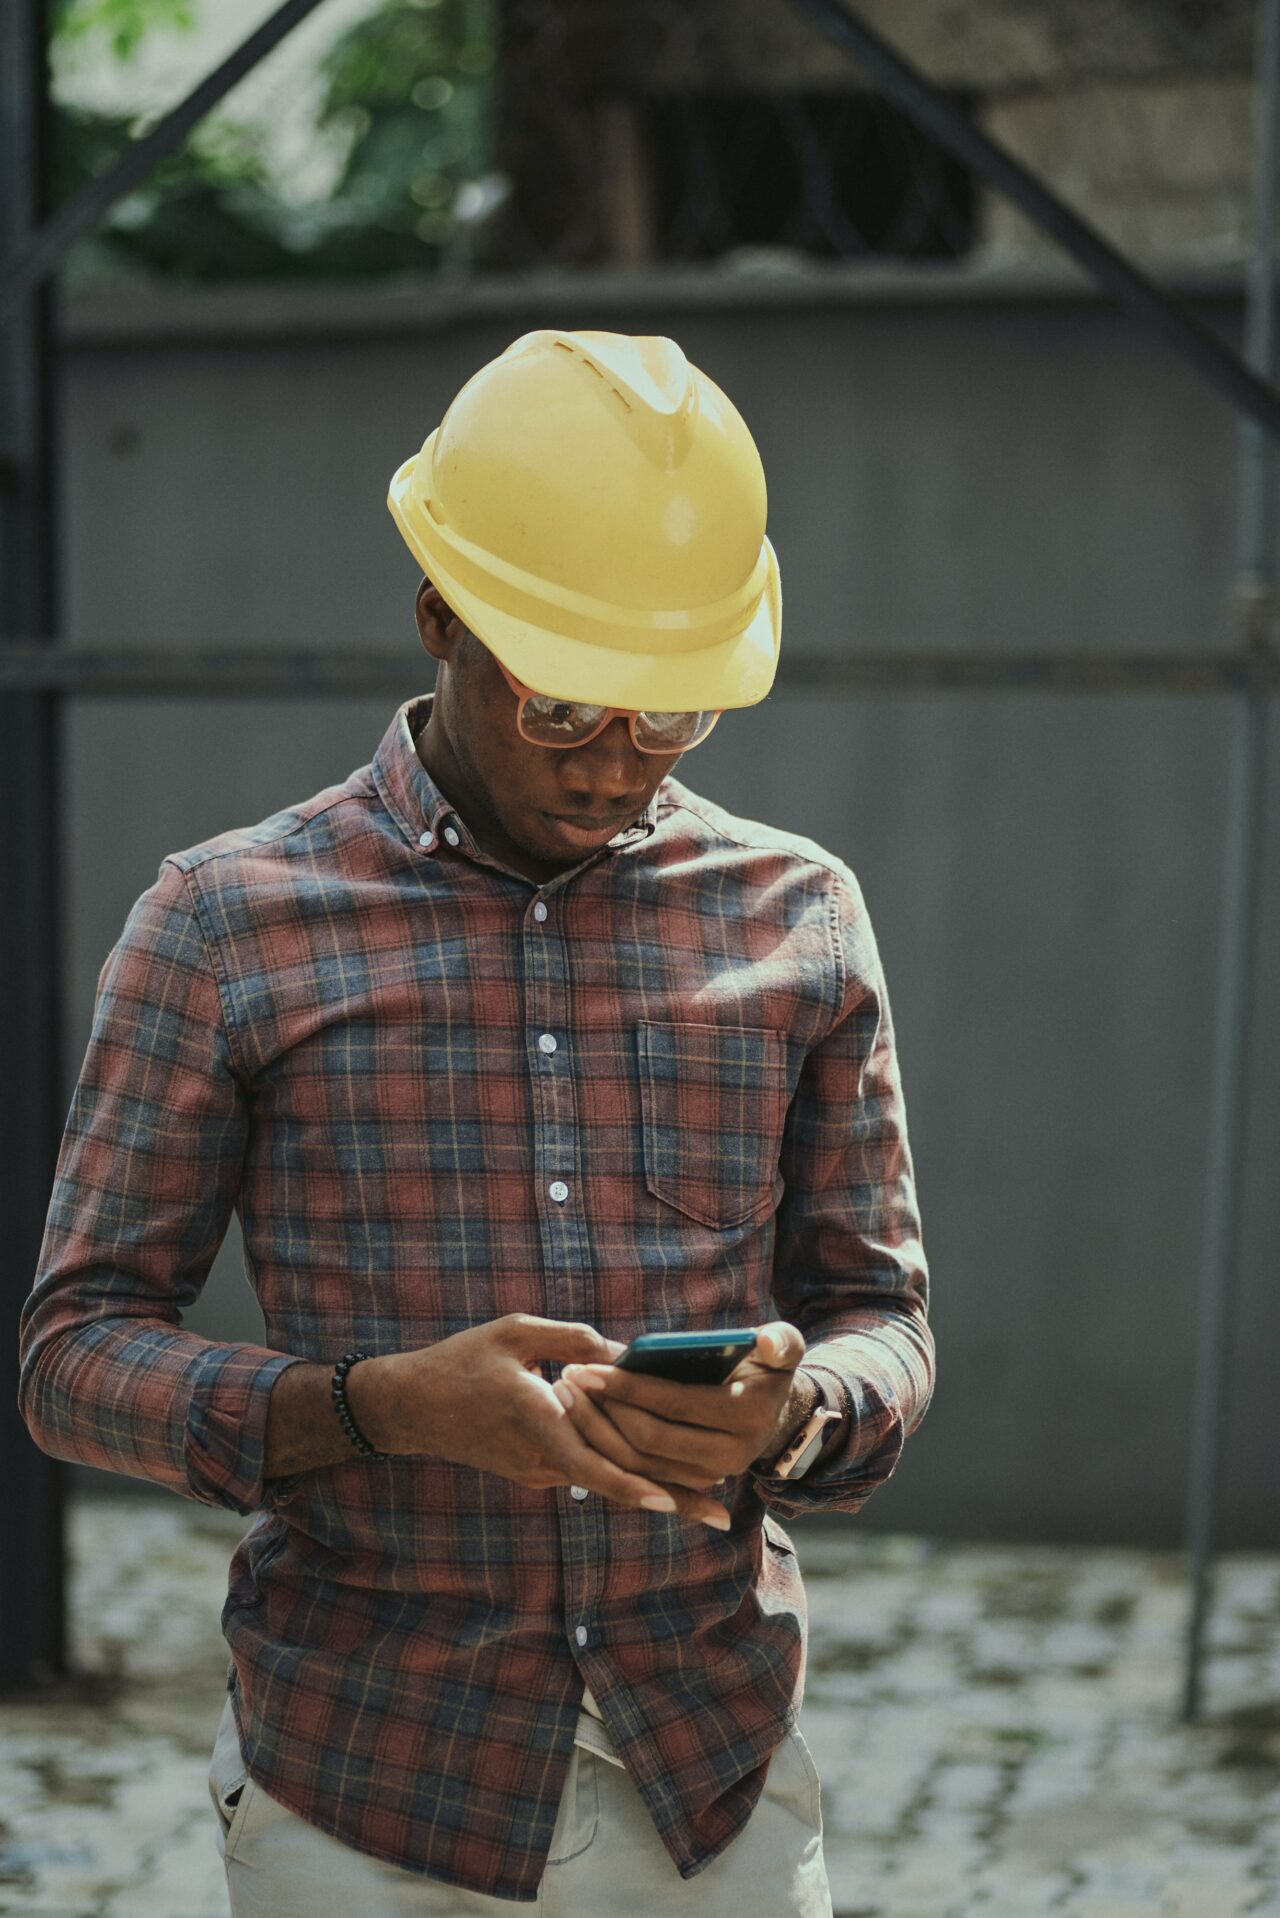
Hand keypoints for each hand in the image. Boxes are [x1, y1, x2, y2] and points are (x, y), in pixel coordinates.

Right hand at [367, 1314, 731, 1524]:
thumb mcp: (515, 1331)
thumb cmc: (462, 1360)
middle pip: (614, 1483)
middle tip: (722, 1519)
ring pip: (603, 1480)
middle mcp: (540, 1456)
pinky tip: (658, 1476)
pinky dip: (621, 1474)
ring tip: (705, 1505)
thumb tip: (623, 1353)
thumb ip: (571, 1338)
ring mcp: (537, 1471)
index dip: (631, 1485)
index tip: (672, 1502)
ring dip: (652, 1489)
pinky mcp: (534, 1472)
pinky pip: (585, 1473)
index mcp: (537, 1418)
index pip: (590, 1462)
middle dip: (671, 1499)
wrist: (411, 1406)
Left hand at [554, 1321, 810, 1518]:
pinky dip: (605, 1448)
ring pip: (637, 1463)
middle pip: (649, 1440)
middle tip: (567, 1377)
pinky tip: (579, 1417)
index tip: (586, 1367)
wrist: (774, 1413)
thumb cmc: (767, 1365)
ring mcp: (709, 1476)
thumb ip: (782, 1341)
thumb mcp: (783, 1347)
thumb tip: (766, 1341)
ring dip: (595, 1430)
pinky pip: (638, 1472)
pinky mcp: (689, 1483)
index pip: (674, 1404)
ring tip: (566, 1393)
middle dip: (602, 1410)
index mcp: (747, 1417)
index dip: (627, 1387)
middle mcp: (730, 1457)